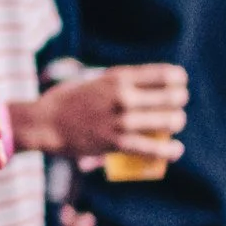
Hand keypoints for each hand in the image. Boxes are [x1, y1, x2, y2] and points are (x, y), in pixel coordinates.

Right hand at [28, 64, 188, 161]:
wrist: (46, 122)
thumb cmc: (69, 99)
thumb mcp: (95, 80)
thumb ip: (120, 82)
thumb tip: (146, 88)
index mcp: (118, 77)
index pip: (164, 75)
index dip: (178, 79)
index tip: (179, 84)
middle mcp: (123, 96)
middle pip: (172, 97)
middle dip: (179, 101)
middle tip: (176, 105)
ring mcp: (121, 121)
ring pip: (168, 122)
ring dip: (175, 122)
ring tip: (174, 124)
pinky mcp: (116, 143)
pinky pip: (152, 149)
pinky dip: (169, 151)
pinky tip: (176, 150)